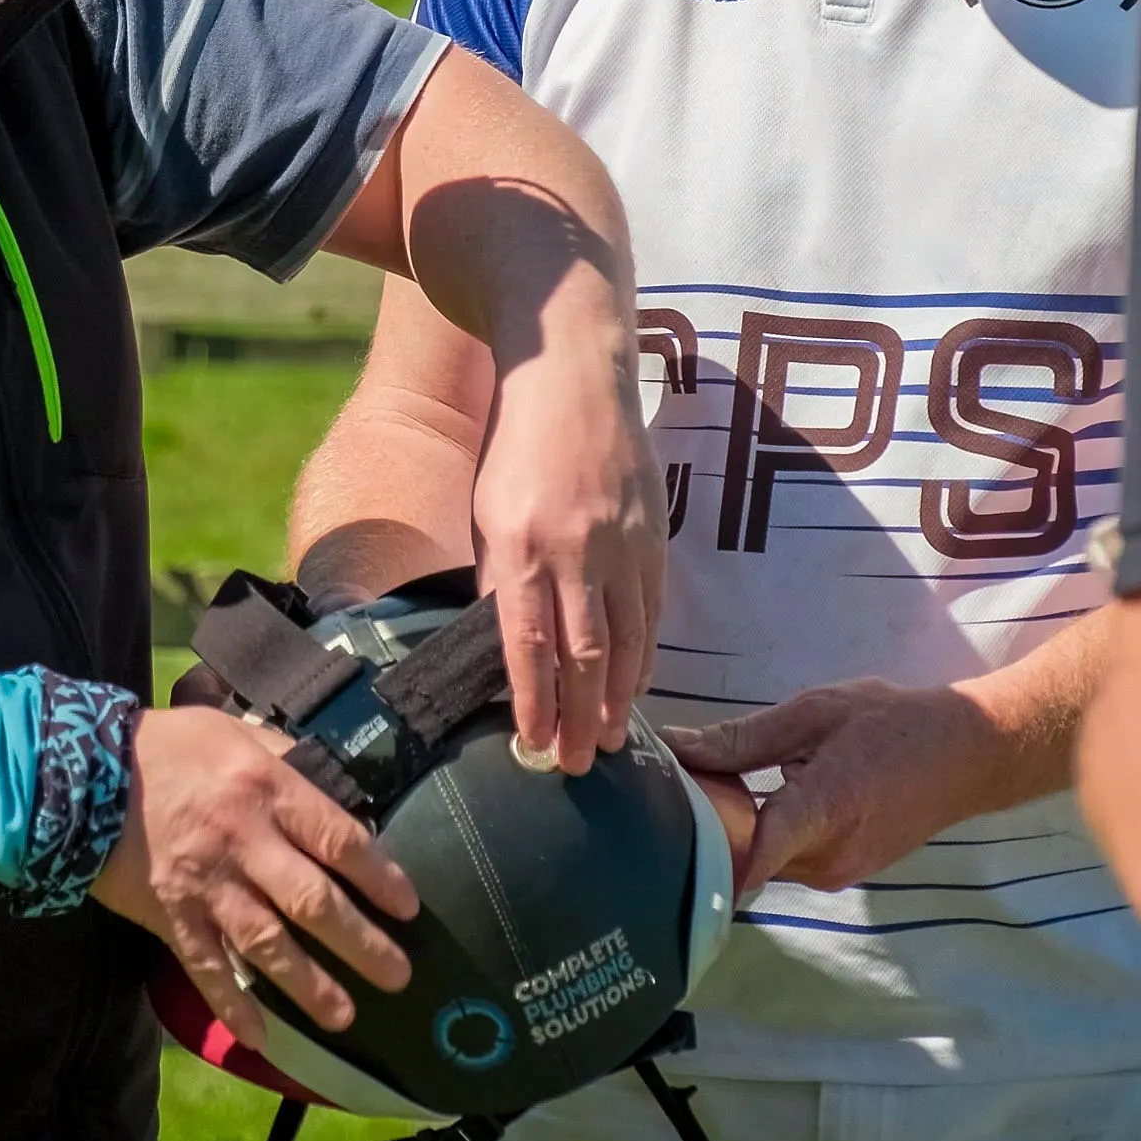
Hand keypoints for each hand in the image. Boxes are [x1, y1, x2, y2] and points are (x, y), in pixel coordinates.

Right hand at [94, 707, 420, 1048]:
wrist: (79, 771)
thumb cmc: (165, 746)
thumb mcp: (233, 730)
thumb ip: (284, 758)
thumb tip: (335, 788)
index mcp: (266, 789)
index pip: (338, 839)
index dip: (379, 877)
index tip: (407, 907)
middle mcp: (243, 841)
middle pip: (313, 901)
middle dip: (361, 943)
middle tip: (397, 976)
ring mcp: (205, 885)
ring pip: (267, 945)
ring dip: (309, 985)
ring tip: (344, 1015)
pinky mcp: (169, 915)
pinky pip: (206, 968)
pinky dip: (232, 1005)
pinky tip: (259, 1037)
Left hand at [472, 342, 666, 773]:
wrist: (574, 374)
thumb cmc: (515, 445)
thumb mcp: (486, 511)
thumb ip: (498, 579)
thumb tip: (508, 648)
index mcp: (521, 544)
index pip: (527, 644)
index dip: (534, 703)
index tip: (534, 747)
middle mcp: (576, 549)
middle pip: (584, 655)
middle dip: (581, 719)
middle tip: (580, 765)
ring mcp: (622, 542)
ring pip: (628, 640)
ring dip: (619, 698)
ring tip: (611, 739)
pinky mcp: (654, 534)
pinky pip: (653, 611)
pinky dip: (645, 655)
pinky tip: (637, 685)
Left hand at [666, 679, 1024, 898]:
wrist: (967, 754)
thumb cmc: (893, 723)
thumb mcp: (815, 713)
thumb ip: (743, 738)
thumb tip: (675, 747)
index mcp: (822, 812)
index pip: (750, 855)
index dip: (699, 850)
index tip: (656, 832)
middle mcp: (827, 859)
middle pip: (743, 857)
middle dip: (708, 827)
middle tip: (674, 786)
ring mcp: (837, 875)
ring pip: (763, 861)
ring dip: (737, 832)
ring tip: (711, 787)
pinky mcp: (843, 875)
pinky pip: (787, 861)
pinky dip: (766, 836)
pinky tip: (756, 800)